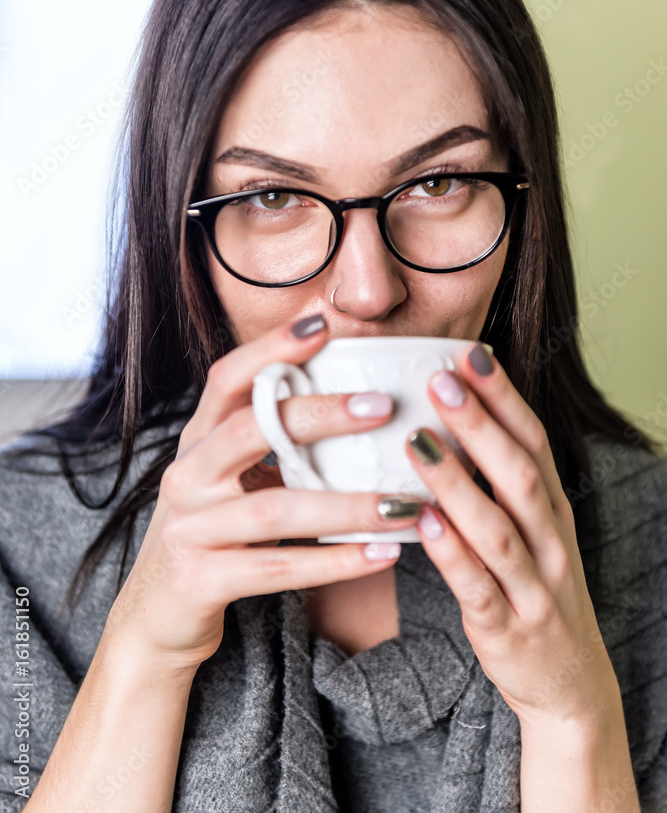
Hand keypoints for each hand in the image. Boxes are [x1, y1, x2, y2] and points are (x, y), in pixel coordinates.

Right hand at [105, 316, 413, 674]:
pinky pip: (276, 569)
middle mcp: (187, 475)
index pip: (227, 378)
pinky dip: (334, 562)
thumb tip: (358, 394)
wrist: (158, 611)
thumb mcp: (232, 476)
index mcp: (198, 439)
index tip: (324, 324)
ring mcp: (190, 528)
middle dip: (320, 413)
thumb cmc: (215, 529)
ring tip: (404, 502)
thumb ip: (275, 440)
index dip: (271, 348)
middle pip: (250, 429)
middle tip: (384, 406)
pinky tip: (383, 553)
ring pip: (275, 510)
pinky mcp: (201, 580)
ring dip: (347, 505)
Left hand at [406, 342, 618, 727]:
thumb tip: (446, 421)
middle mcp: (549, 541)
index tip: (470, 354)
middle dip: (480, 424)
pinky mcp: (506, 627)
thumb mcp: (529, 531)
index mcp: (552, 511)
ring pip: (498, 528)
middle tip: (439, 380)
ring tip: (416, 441)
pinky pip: (478, 587)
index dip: (503, 397)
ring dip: (457, 483)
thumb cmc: (534, 590)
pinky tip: (421, 521)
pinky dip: (451, 553)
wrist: (570, 685)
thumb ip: (497, 484)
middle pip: (519, 474)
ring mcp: (532, 586)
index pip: (532, 441)